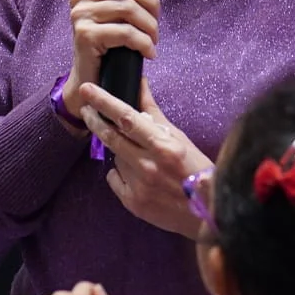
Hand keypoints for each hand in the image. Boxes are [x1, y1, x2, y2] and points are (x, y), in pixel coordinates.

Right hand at [64, 0, 159, 121]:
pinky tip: (149, 53)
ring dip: (151, 27)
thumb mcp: (121, 9)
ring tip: (153, 39)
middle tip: (157, 20)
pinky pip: (126, 33)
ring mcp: (80, 15)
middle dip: (151, 2)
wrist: (91, 80)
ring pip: (130, 9)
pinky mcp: (85, 35)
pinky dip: (145, 43)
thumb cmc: (110, 42)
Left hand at [81, 79, 211, 238]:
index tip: (88, 90)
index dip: (104, 102)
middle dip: (95, 120)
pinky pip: (115, 178)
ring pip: (115, 157)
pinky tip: (136, 174)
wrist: (209, 211)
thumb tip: (139, 84)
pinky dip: (120, 172)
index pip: (127, 118)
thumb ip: (154, 113)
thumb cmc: (196, 169)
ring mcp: (139, 186)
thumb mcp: (179, 137)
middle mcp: (148, 166)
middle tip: (86, 109)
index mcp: (163, 146)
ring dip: (119, 149)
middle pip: (111, 137)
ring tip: (137, 154)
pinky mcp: (133, 203)